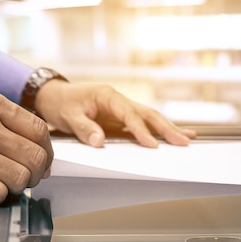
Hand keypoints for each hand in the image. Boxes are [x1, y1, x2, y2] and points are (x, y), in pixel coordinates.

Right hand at [0, 88, 52, 205]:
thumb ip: (2, 121)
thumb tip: (34, 147)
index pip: (39, 130)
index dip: (46, 151)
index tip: (42, 161)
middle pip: (35, 156)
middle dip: (36, 173)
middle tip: (25, 177)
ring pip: (20, 178)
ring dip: (17, 187)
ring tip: (4, 184)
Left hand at [34, 80, 195, 147]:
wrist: (53, 96)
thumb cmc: (61, 103)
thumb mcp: (68, 116)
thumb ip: (84, 128)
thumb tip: (100, 142)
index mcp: (107, 96)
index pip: (129, 114)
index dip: (141, 131)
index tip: (152, 145)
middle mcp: (118, 100)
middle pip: (147, 113)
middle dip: (166, 128)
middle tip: (183, 142)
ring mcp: (120, 109)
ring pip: (149, 118)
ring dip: (167, 128)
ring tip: (187, 139)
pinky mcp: (120, 119)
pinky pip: (141, 124)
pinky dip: (157, 130)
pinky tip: (173, 135)